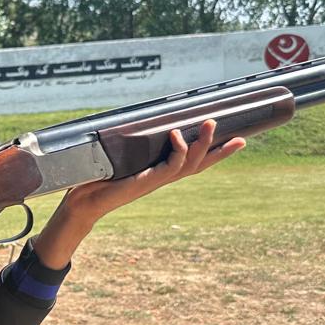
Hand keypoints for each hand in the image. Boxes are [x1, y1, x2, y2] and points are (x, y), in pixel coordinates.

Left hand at [34, 120, 245, 268]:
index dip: (214, 153)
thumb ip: (130, 145)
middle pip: (199, 165)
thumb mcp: (118, 159)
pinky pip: (169, 167)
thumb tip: (130, 120)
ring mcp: (156, 180)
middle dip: (220, 152)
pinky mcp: (146, 181)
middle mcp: (162, 178)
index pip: (193, 162)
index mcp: (159, 172)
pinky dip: (177, 152)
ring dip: (202, 144)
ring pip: (189, 164)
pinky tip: (178, 136)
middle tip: (241, 138)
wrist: (83, 204)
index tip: (237, 140)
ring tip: (211, 124)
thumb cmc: (97, 181)